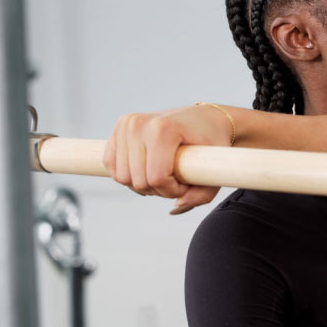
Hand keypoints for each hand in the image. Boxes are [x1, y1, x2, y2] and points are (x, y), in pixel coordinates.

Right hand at [103, 104, 232, 213]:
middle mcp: (139, 124)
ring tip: (163, 173)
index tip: (187, 184)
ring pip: (122, 177)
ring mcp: (126, 124)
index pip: (157, 178)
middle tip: (177, 179)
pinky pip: (111, 166)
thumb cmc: (211, 142)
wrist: (204, 118)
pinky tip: (147, 170)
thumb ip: (200, 196)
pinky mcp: (119, 127)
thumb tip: (175, 208)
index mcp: (163, 128)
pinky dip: (129, 175)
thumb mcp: (214, 170)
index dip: (172, 191)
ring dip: (143, 184)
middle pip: (139, 181)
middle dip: (159, 190)